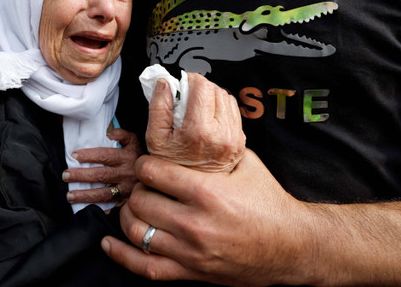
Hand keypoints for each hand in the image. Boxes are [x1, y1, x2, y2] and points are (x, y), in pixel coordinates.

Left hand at [63, 128, 141, 204]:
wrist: (161, 172)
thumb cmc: (142, 155)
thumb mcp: (136, 140)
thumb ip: (122, 134)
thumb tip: (109, 133)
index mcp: (127, 157)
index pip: (104, 155)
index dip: (88, 155)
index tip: (74, 156)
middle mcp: (127, 174)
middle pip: (100, 175)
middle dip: (81, 176)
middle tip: (65, 175)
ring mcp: (128, 190)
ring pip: (104, 194)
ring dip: (85, 195)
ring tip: (69, 195)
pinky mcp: (129, 201)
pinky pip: (113, 207)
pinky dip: (102, 210)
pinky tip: (89, 211)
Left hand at [101, 153, 316, 285]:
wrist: (292, 246)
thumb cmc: (270, 203)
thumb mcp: (247, 164)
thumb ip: (215, 149)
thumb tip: (192, 127)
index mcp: (207, 191)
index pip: (153, 172)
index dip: (144, 164)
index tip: (147, 164)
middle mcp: (195, 223)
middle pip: (141, 200)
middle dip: (138, 189)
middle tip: (146, 185)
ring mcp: (191, 251)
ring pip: (137, 231)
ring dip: (129, 215)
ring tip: (135, 207)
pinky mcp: (191, 272)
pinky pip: (145, 267)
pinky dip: (121, 255)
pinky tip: (109, 243)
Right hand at [146, 73, 245, 171]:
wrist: (190, 192)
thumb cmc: (170, 167)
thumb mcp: (155, 138)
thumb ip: (158, 106)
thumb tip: (165, 83)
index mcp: (200, 130)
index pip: (203, 86)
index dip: (190, 79)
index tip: (181, 84)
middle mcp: (222, 133)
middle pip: (216, 89)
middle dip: (200, 89)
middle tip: (186, 98)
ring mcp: (234, 138)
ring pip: (227, 98)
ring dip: (211, 97)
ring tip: (197, 109)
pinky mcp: (240, 141)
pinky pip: (233, 112)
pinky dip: (221, 109)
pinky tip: (208, 119)